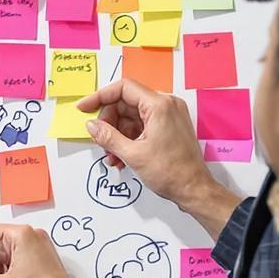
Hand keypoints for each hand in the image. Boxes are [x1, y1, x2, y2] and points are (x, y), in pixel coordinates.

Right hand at [76, 74, 237, 228]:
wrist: (194, 189)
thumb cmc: (171, 172)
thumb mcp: (132, 154)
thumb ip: (108, 136)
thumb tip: (92, 126)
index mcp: (159, 105)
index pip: (123, 88)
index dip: (100, 96)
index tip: (85, 108)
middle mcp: (166, 105)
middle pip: (126, 103)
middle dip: (109, 121)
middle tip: (100, 140)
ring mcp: (169, 115)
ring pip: (132, 116)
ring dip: (118, 133)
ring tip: (111, 155)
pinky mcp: (169, 126)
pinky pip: (142, 125)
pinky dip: (129, 137)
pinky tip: (121, 156)